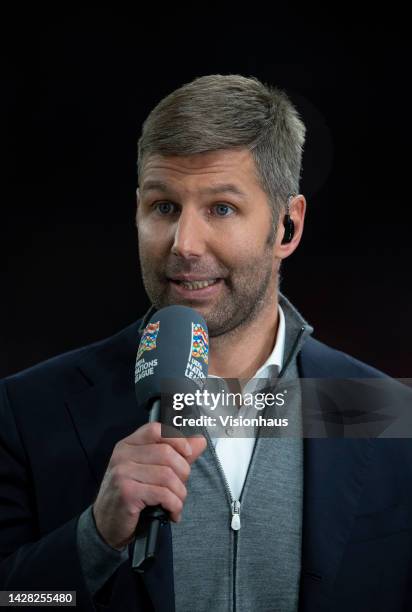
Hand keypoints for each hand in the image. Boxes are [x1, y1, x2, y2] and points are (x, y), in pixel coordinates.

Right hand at [93, 422, 205, 549]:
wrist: (106, 526)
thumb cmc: (131, 496)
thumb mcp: (151, 471)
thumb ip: (176, 455)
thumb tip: (199, 441)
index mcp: (128, 445)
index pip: (156, 430)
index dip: (177, 440)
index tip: (188, 455)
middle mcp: (123, 455)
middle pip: (167, 453)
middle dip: (182, 474)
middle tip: (179, 489)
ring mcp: (123, 473)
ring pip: (168, 476)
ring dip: (179, 494)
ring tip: (176, 503)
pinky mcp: (127, 493)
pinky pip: (163, 494)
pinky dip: (174, 505)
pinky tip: (171, 513)